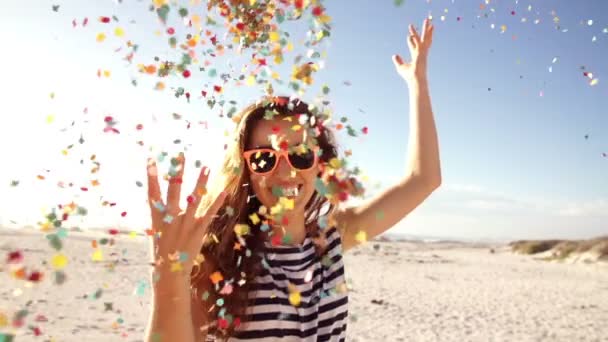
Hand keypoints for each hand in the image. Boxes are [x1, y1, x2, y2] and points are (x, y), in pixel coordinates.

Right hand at [146, 152, 226, 283]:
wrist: (171, 272)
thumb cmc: (162, 252)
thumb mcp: (158, 232)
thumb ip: (162, 218)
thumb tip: (161, 205)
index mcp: (158, 218)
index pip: (153, 193)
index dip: (151, 176)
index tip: (150, 160)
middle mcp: (171, 217)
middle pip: (174, 189)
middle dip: (177, 171)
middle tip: (180, 155)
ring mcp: (185, 223)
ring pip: (194, 197)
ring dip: (201, 181)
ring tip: (206, 167)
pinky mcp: (198, 230)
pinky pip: (209, 213)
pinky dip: (217, 202)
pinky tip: (223, 191)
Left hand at [392, 18, 433, 82]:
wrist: (415, 80)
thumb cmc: (409, 76)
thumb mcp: (401, 67)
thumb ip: (398, 60)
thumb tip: (394, 55)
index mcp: (417, 56)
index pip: (414, 45)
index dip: (411, 40)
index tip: (409, 35)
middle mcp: (421, 53)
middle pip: (423, 39)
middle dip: (424, 31)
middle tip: (426, 22)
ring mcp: (422, 52)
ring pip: (425, 38)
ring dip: (426, 29)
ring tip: (428, 20)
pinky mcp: (421, 53)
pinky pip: (420, 42)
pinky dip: (418, 36)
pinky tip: (416, 30)